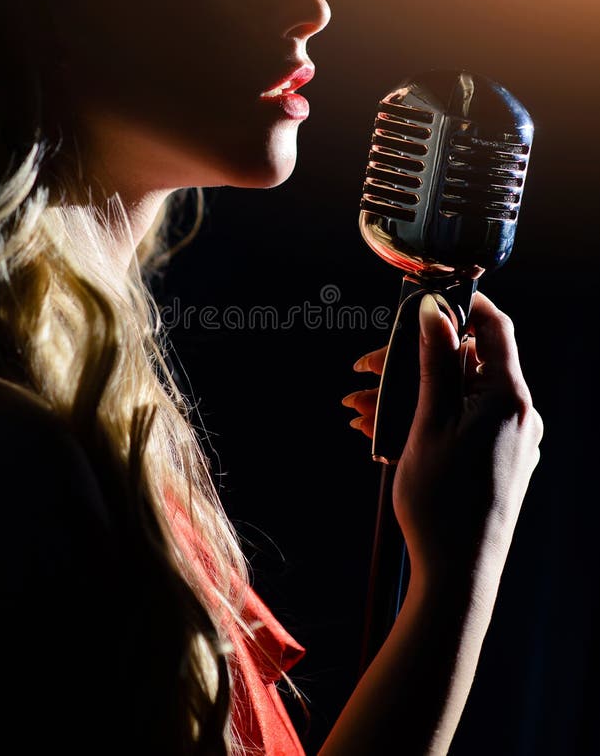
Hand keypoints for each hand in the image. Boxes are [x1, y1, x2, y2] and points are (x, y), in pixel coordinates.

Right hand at [343, 292, 542, 586]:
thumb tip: (434, 311)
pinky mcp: (499, 459)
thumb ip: (436, 362)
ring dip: (409, 395)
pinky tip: (383, 430)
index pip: (494, 328)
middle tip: (365, 371)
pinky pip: (462, 422)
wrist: (459, 574)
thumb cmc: (441, 501)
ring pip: (456, 396)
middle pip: (465, 364)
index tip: (425, 302)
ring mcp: (510, 439)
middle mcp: (517, 414)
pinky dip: (426, 419)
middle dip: (411, 363)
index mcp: (508, 398)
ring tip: (361, 411)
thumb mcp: (429, 421)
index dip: (462, 306)